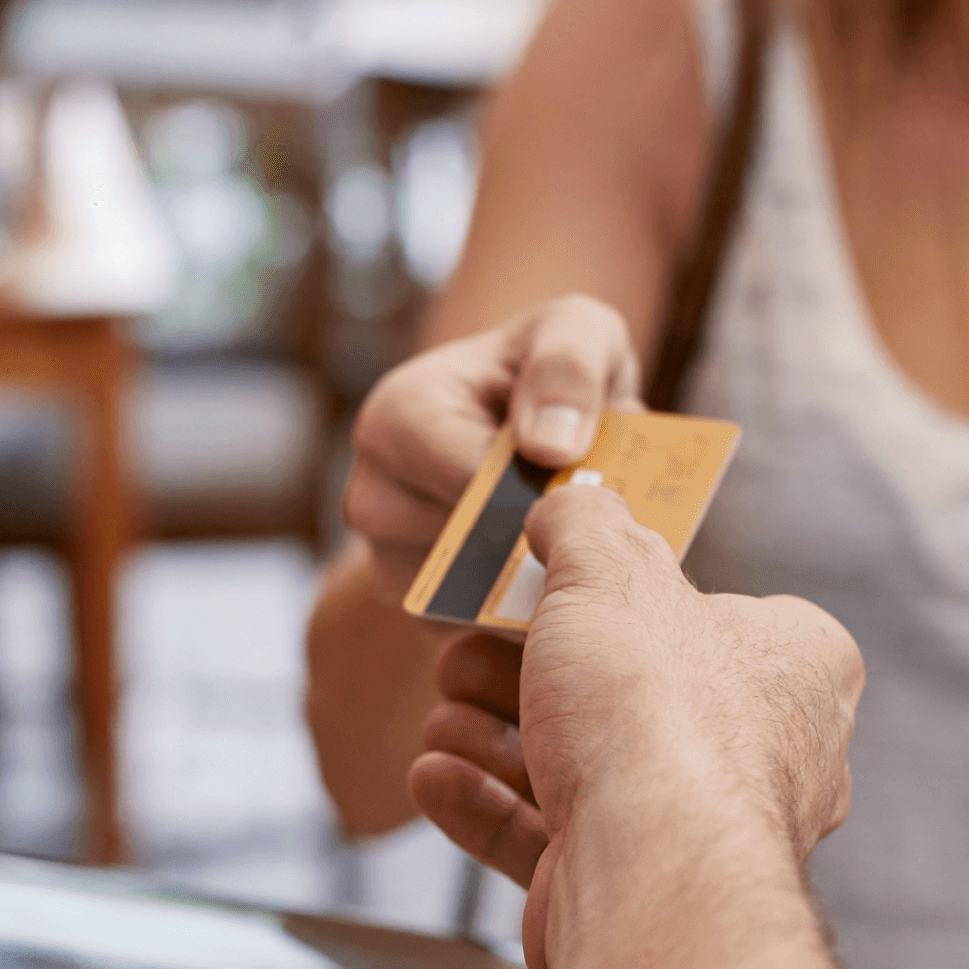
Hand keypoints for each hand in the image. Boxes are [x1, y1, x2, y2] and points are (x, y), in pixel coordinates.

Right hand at [341, 295, 644, 595]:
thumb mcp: (580, 332)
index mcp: (397, 416)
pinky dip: (522, 617)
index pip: (467, 483)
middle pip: (462, 551)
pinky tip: (558, 576)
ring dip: (534, 583)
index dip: (538, 492)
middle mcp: (373, 493)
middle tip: (595, 524)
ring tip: (575, 542)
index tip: (590, 487)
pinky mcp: (419, 610)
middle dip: (537, 542)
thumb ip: (569, 365)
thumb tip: (549, 446)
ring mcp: (389, 559)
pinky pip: (471, 636)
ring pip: (466, 601)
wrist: (541, 420)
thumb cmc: (557, 370)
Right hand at [405, 484, 860, 968]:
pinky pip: (555, 839)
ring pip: (587, 769)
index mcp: (798, 669)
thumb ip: (586, 523)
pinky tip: (433, 775)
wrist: (648, 872)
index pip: (719, 614)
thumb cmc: (655, 711)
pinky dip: (488, 807)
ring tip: (441, 714)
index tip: (546, 590)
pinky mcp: (641, 892)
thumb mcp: (611, 569)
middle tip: (464, 653)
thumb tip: (568, 503)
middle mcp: (770, 755)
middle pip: (630, 693)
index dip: (624, 598)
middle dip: (527, 673)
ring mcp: (704, 832)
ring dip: (495, 740)